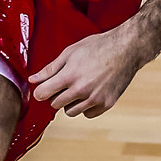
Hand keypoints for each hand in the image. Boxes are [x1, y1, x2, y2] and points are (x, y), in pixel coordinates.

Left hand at [27, 29, 142, 117]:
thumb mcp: (70, 52)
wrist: (126, 49)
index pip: (42, 94)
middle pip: (55, 104)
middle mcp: (81, 90)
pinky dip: (86, 106)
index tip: (43, 89)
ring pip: (70, 112)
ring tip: (78, 88)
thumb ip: (50, 68)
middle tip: (65, 84)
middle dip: (56, 95)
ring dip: (70, 103)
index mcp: (69, 75)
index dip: (40, 91)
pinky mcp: (106, 104)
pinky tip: (90, 93)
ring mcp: (94, 99)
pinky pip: (87, 114)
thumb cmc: (98, 47)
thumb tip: (33, 79)